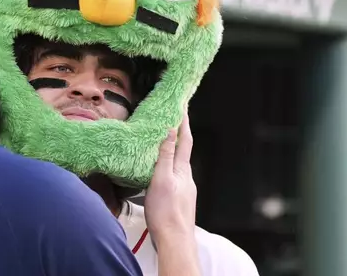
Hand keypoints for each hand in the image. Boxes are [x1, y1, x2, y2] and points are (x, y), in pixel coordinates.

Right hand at [144, 110, 199, 275]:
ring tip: (163, 141)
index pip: (185, 140)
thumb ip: (165, 156)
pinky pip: (174, 174)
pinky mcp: (178, 198)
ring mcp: (184, 188)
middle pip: (183, 150)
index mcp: (182, 169)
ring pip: (178, 163)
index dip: (184, 122)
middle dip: (179, 133)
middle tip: (172, 119)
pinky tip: (160, 170)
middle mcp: (186, 177)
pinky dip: (168, 164)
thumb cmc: (166, 212)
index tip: (182, 107)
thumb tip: (170, 131)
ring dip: (172, 149)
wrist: (174, 240)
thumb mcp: (161, 179)